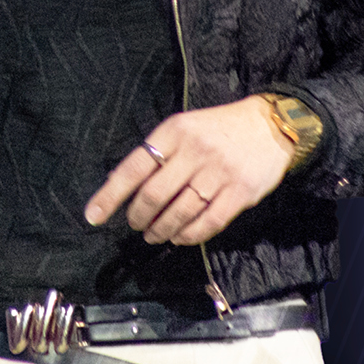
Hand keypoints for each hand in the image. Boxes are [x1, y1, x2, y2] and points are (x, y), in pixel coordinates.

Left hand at [82, 97, 292, 245]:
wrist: (270, 126)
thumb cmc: (218, 129)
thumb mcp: (183, 127)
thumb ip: (157, 153)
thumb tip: (121, 184)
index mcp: (173, 132)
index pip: (133, 168)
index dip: (110, 195)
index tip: (93, 216)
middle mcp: (194, 152)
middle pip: (154, 195)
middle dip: (138, 217)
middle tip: (135, 225)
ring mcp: (218, 173)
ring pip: (179, 212)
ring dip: (161, 230)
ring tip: (154, 235)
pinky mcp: (240, 193)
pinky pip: (208, 223)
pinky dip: (189, 235)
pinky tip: (179, 237)